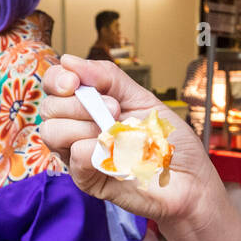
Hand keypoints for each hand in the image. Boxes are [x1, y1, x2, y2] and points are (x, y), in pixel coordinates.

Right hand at [41, 55, 225, 229]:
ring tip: (117, 132)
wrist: (191, 178)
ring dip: (84, 126)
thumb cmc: (167, 140)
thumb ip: (107, 77)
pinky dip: (95, 149)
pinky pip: (75, 156)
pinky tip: (118, 153)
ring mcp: (80, 156)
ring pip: (52, 132)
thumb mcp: (141, 99)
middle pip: (49, 108)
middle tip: (116, 110)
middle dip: (79, 103)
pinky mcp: (89, 180)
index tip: (75, 82)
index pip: (54, 85)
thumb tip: (69, 61)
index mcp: (88, 107)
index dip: (58, 78)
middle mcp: (78, 130)